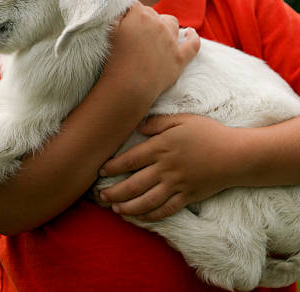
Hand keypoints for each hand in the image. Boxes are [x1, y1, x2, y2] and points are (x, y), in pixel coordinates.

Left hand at [99, 113, 236, 219]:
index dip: (113, 167)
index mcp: (162, 147)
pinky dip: (150, 215)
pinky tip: (140, 217)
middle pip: (134, 184)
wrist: (236, 155)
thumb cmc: (208, 133)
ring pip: (146, 201)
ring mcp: (177, 185)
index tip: (101, 171)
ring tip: (116, 209)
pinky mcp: (187, 196)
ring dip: (128, 206)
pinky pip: (165, 210)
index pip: (131, 160)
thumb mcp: (182, 119)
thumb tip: (138, 127)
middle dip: (115, 191)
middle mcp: (166, 168)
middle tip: (100, 196)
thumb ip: (158, 123)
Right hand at [102, 2, 199, 101]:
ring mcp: (171, 41)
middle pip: (152, 14)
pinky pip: (193, 44)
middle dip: (144, 21)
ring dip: (164, 25)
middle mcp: (158, 24)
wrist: (128, 87)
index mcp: (139, 15)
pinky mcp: (179, 58)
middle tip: (134, 35)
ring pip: (171, 23)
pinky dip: (192, 37)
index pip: (136, 7)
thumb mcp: (109, 30)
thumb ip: (117, 15)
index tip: (124, 24)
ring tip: (157, 33)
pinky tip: (190, 33)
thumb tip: (123, 8)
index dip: (130, 15)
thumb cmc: (113, 60)